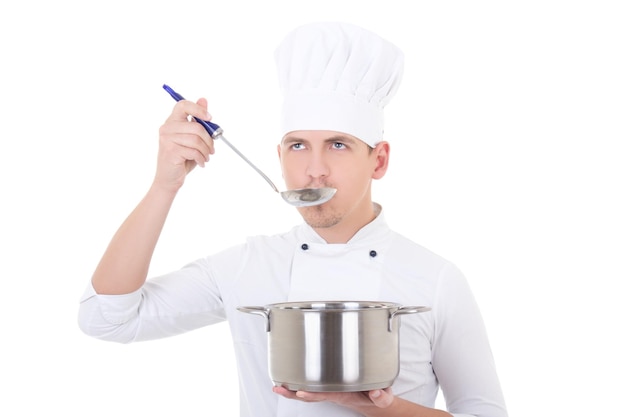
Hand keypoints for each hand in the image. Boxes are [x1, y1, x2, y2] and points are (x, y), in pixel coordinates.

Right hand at [153, 98, 214, 191]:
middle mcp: (167, 128)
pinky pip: (194, 151)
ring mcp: (167, 139)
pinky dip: (201, 158)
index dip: (198, 109)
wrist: (169, 179)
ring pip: (196, 140)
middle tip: (212, 149)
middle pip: (196, 126)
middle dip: (209, 140)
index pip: (183, 105)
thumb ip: (198, 121)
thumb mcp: (192, 138)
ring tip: (206, 157)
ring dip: (206, 151)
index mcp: (172, 121)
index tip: (210, 118)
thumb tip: (204, 100)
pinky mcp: (170, 151)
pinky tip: (201, 163)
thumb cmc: (182, 158)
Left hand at [272, 385, 393, 409]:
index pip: (326, 394)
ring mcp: (330, 390)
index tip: (301, 392)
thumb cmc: (376, 398)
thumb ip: (381, 396)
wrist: (375, 401)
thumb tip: (375, 392)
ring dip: (292, 390)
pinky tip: (290, 379)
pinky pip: (312, 386)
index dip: (313, 394)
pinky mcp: (330, 385)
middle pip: (310, 395)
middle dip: (294, 394)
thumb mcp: (383, 398)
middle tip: (279, 389)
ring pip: (308, 392)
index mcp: (344, 395)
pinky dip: (299, 384)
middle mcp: (333, 393)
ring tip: (277, 386)